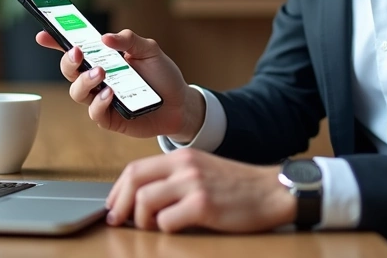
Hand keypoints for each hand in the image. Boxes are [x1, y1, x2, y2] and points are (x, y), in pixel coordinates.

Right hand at [36, 29, 205, 139]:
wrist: (180, 103)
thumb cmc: (162, 75)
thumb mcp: (150, 50)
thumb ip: (129, 40)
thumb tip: (105, 37)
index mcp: (103, 58)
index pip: (74, 49)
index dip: (55, 41)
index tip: (43, 33)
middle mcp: (97, 79)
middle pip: (69, 70)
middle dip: (68, 60)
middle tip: (77, 52)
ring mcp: (101, 99)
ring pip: (77, 92)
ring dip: (84, 81)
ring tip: (101, 72)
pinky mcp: (110, 119)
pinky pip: (95, 113)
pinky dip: (99, 102)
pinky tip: (110, 94)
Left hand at [106, 148, 295, 232]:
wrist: (272, 192)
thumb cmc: (239, 187)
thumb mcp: (203, 171)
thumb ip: (175, 178)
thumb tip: (142, 198)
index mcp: (182, 157)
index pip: (135, 169)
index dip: (118, 190)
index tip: (113, 207)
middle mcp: (185, 166)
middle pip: (134, 181)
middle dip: (120, 205)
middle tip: (118, 221)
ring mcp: (194, 184)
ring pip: (145, 201)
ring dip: (141, 220)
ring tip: (152, 228)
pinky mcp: (204, 205)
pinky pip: (168, 221)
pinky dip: (166, 230)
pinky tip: (177, 230)